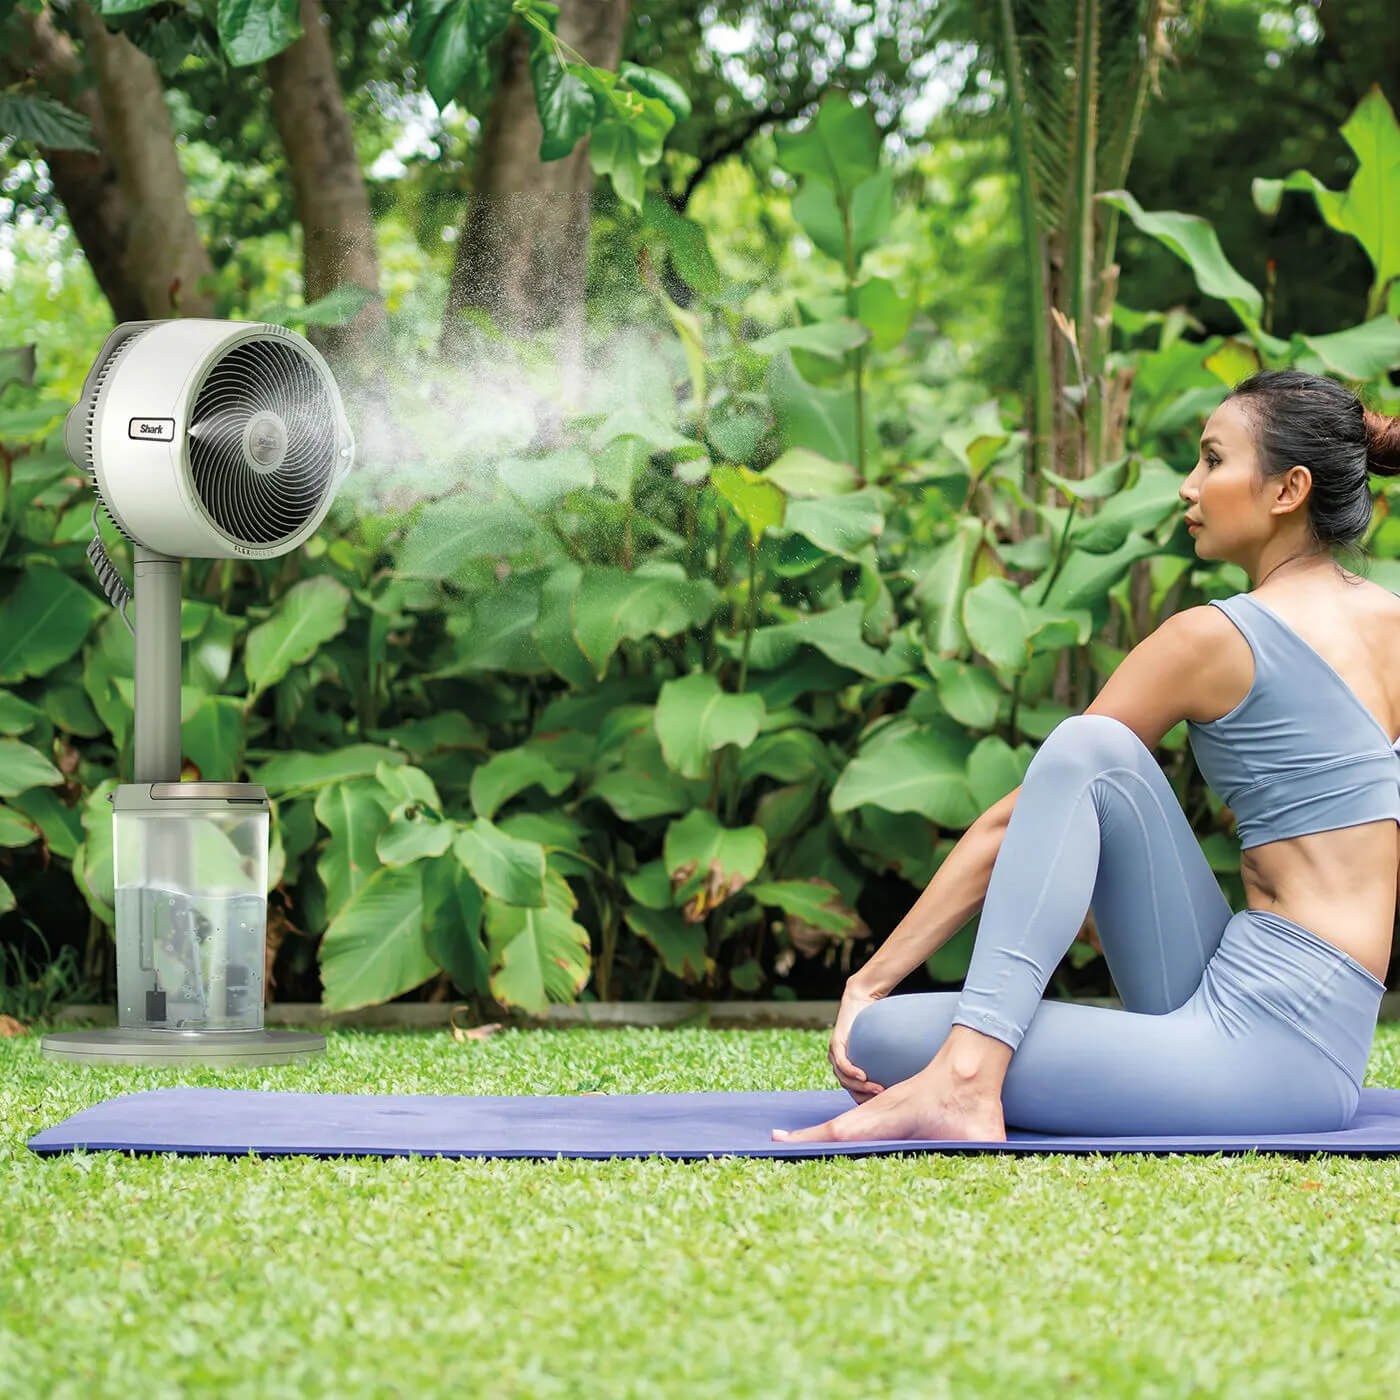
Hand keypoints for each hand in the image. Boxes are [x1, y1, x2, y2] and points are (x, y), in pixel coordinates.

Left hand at [828, 979, 886, 1101]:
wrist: (862, 999)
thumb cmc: (876, 1023)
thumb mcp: (882, 1047)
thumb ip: (888, 1061)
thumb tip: (913, 1077)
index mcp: (847, 1066)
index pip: (854, 1091)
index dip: (867, 1100)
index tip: (883, 1105)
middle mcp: (838, 1062)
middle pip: (849, 1088)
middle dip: (865, 1097)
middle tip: (882, 1099)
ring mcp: (834, 1053)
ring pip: (844, 1078)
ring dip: (861, 1086)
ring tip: (877, 1090)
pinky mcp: (835, 1043)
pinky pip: (842, 1062)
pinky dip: (852, 1071)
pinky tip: (863, 1076)